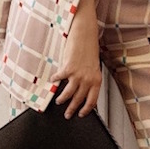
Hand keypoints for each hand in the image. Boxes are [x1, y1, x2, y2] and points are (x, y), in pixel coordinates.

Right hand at [53, 0, 101, 116]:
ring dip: (62, 99)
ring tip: (59, 101)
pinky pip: (59, 78)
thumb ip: (89, 77)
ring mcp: (78, 74)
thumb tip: (83, 87)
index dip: (86, 109)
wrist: (85, 34)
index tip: (81, 114)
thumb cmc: (89, 48)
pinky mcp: (68, 68)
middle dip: (72, 109)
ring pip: (68, 93)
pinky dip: (54, 80)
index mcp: (96, 79)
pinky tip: (52, 80)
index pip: (92, 100)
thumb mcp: (93, 65)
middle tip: (67, 114)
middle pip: (79, 99)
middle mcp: (88, 79)